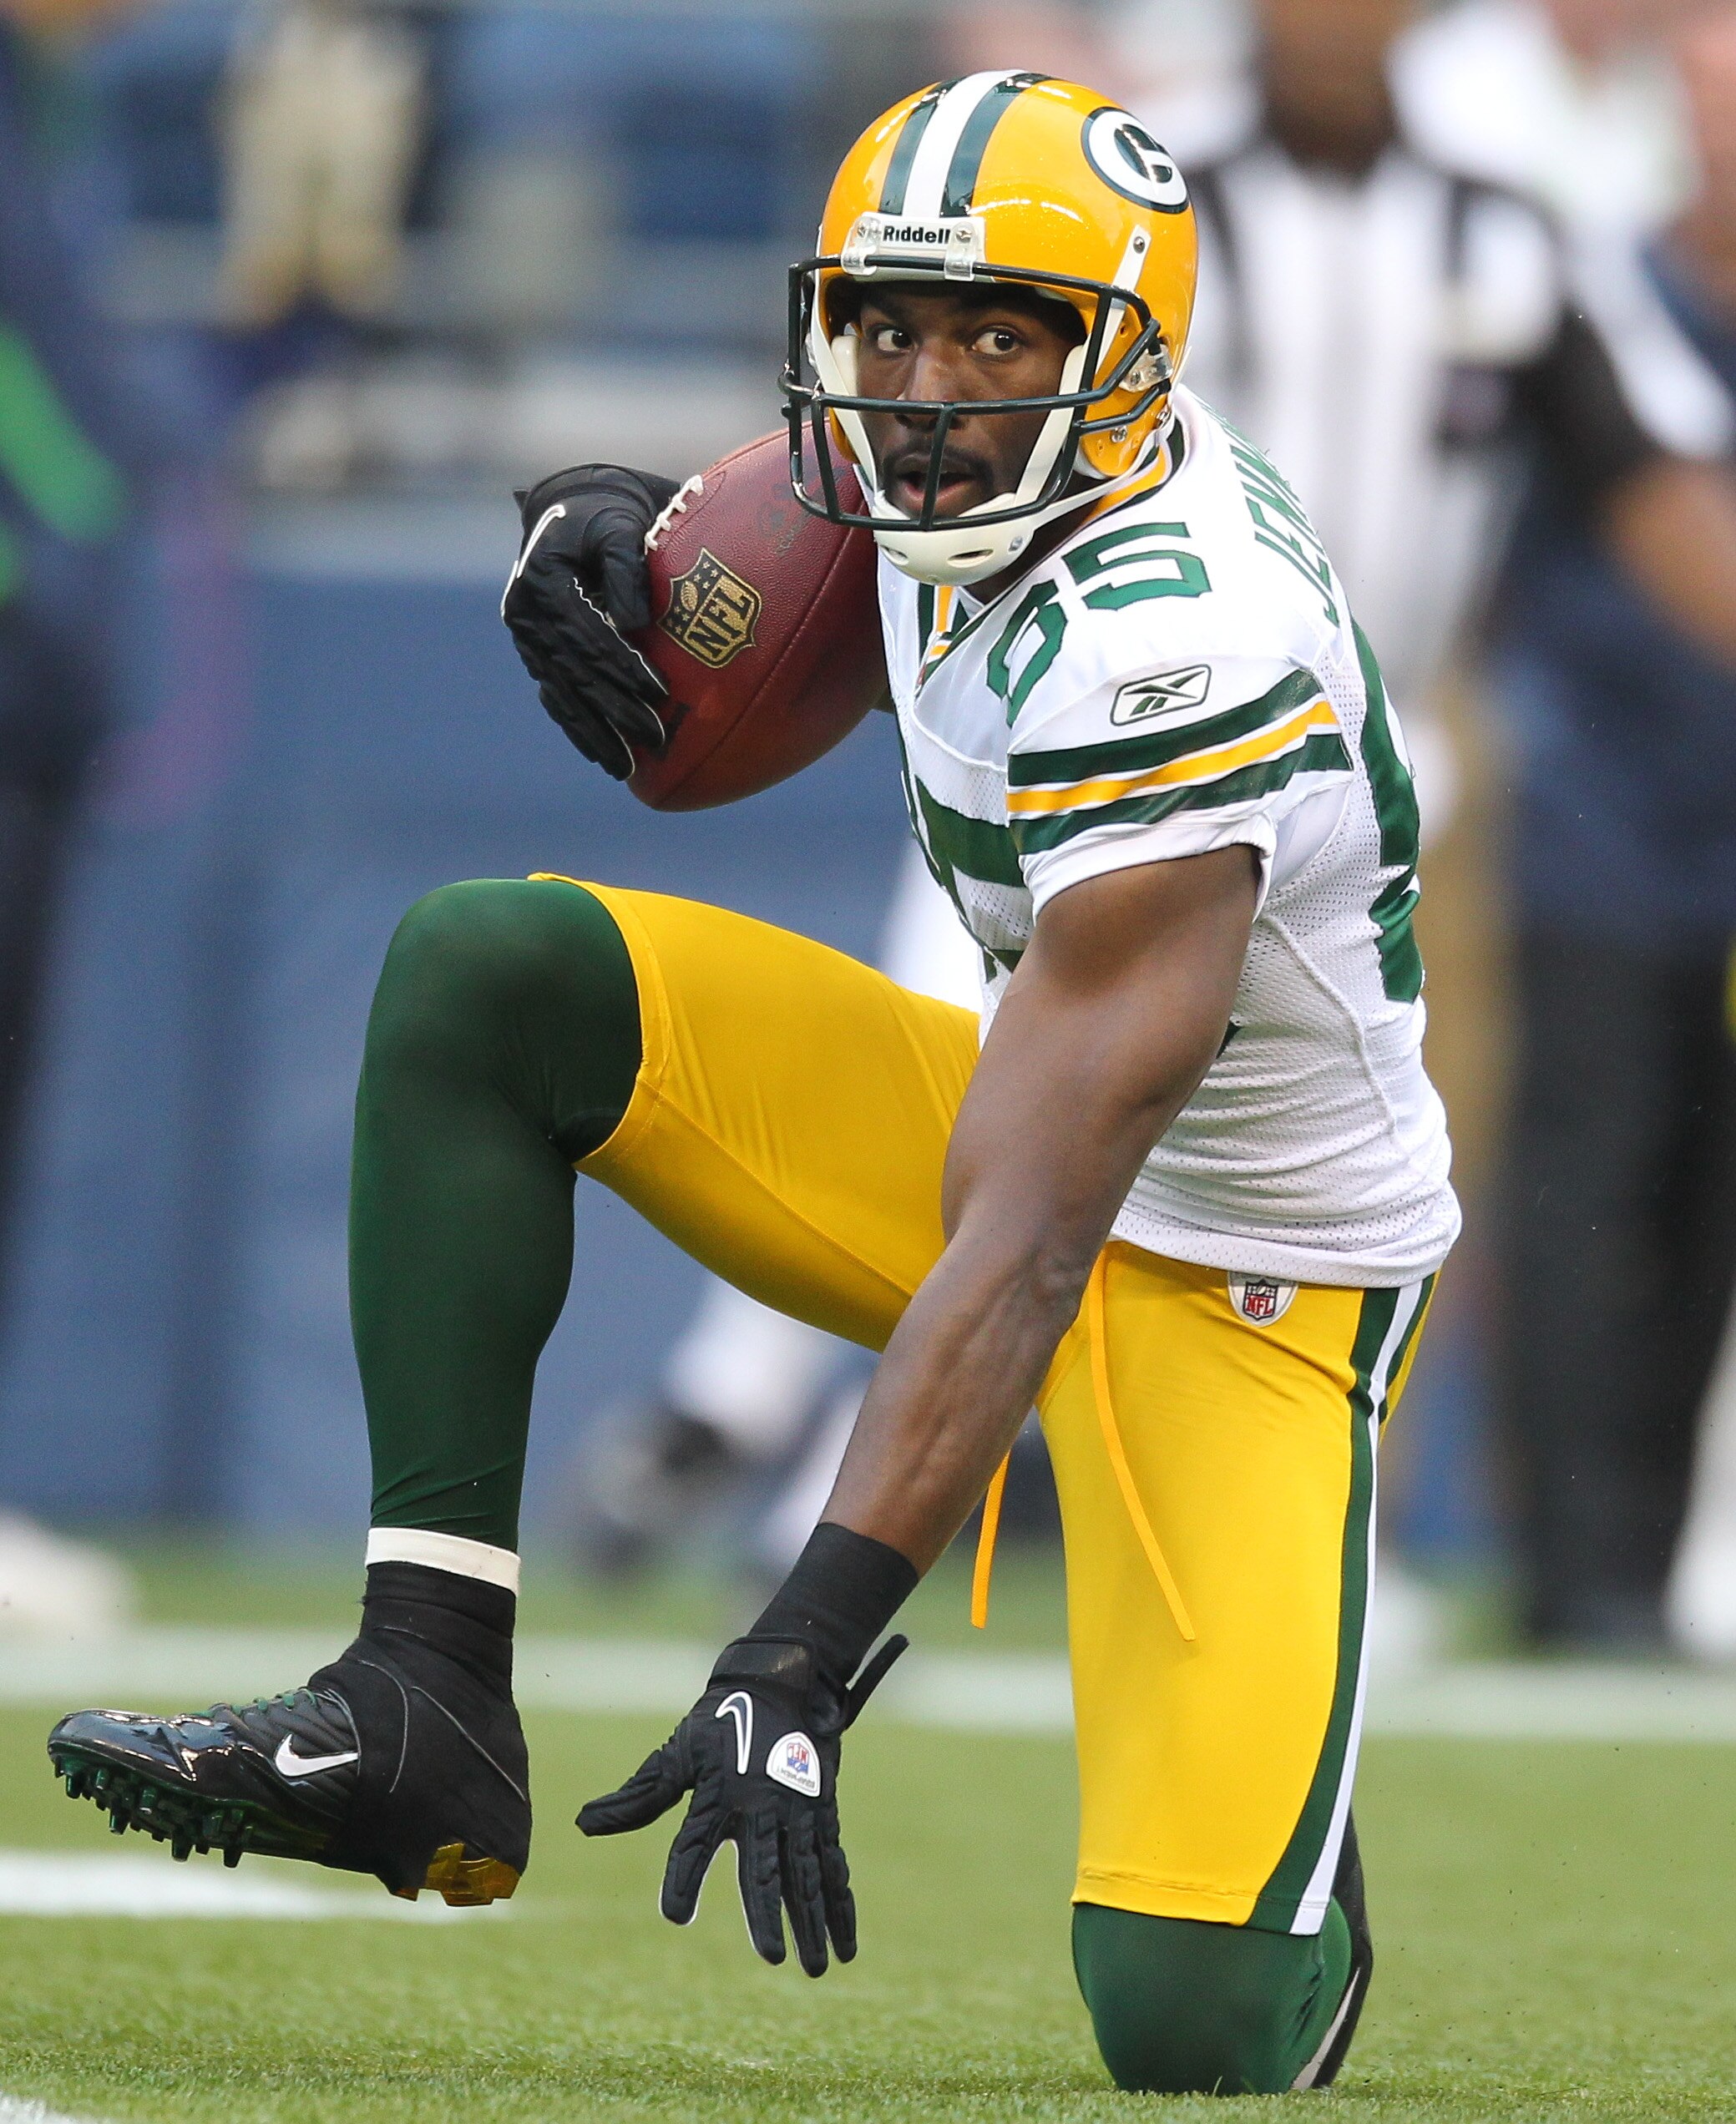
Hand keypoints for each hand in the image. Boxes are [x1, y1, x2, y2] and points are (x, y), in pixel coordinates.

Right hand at [501, 463, 681, 777]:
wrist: (572, 513)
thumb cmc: (604, 519)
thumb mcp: (618, 526)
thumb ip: (627, 566)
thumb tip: (635, 624)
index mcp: (542, 581)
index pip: (586, 633)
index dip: (622, 665)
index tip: (659, 691)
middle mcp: (525, 615)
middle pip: (575, 672)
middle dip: (616, 710)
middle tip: (655, 738)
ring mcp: (527, 639)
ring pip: (561, 695)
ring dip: (594, 734)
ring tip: (625, 768)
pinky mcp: (536, 655)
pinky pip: (555, 698)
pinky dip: (577, 729)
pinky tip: (600, 756)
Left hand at [577, 1631, 906, 1975]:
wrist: (783, 1684)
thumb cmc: (720, 1722)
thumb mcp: (677, 1754)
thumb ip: (638, 1797)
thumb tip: (583, 1824)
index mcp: (720, 1791)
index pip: (695, 1843)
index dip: (684, 1878)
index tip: (675, 1916)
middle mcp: (762, 1804)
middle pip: (765, 1868)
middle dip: (768, 1914)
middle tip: (773, 1959)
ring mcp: (798, 1810)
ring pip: (807, 1875)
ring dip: (813, 1922)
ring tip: (816, 1968)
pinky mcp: (823, 1813)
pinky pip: (833, 1866)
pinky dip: (841, 1905)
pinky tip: (845, 1944)